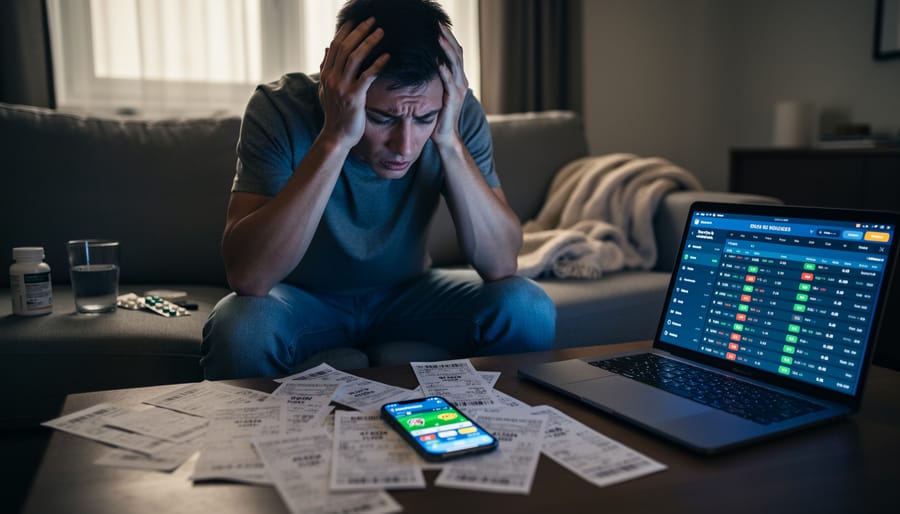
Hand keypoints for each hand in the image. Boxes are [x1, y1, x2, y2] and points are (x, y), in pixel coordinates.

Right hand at [318, 17, 389, 149]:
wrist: (336, 136)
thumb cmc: (335, 114)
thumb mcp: (325, 89)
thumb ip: (326, 68)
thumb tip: (326, 49)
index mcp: (326, 74)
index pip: (335, 46)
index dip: (346, 31)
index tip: (357, 20)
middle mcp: (331, 78)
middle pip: (345, 47)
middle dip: (359, 31)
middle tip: (372, 21)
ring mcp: (342, 87)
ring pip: (354, 57)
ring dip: (368, 42)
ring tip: (381, 32)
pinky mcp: (354, 97)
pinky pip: (367, 76)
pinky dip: (377, 64)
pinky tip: (387, 56)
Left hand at [432, 24, 468, 147]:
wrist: (445, 136)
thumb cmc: (438, 116)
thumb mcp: (437, 93)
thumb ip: (434, 80)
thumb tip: (423, 65)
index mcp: (457, 79)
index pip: (455, 53)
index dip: (448, 38)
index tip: (438, 25)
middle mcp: (461, 81)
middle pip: (457, 53)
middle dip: (447, 37)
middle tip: (438, 24)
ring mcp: (459, 90)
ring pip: (454, 64)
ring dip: (446, 49)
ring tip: (438, 37)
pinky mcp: (453, 99)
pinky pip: (449, 81)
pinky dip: (444, 70)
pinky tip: (438, 61)